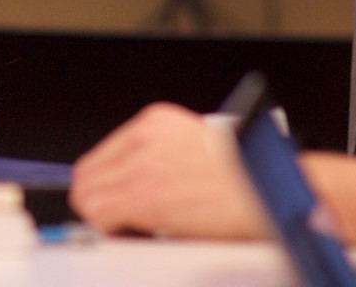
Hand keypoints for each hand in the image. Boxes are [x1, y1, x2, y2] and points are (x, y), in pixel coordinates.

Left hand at [71, 104, 265, 240]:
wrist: (268, 188)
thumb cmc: (249, 176)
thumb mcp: (200, 147)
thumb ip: (167, 157)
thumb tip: (144, 182)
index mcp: (157, 122)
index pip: (103, 153)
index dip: (106, 183)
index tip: (114, 200)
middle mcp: (144, 137)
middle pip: (88, 171)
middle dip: (98, 200)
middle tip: (117, 221)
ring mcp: (141, 164)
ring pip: (87, 193)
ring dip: (103, 217)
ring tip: (129, 229)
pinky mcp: (144, 194)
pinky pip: (99, 214)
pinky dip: (110, 230)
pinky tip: (135, 233)